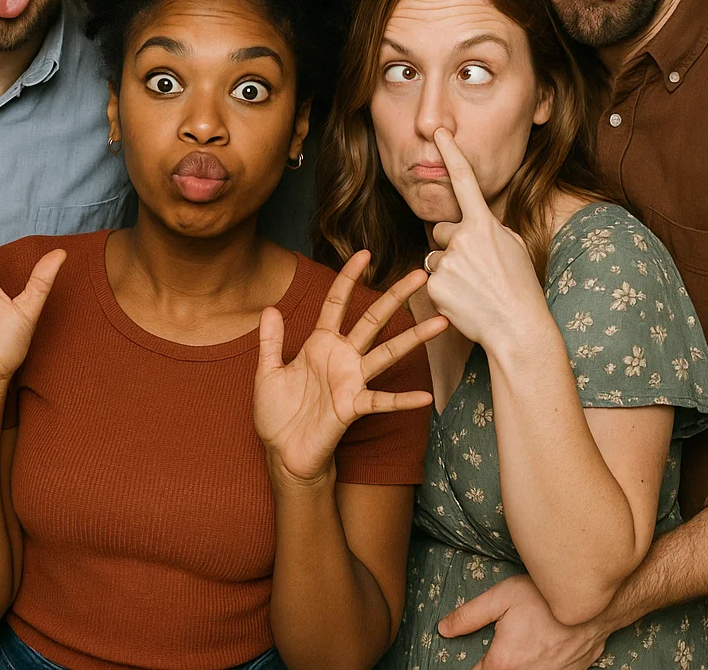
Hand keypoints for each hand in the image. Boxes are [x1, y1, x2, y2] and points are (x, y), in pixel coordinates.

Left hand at [254, 251, 446, 484]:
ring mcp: (351, 381)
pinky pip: (381, 402)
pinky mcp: (353, 408)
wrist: (282, 454)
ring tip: (441, 322)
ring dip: (413, 339)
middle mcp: (341, 357)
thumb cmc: (277, 414)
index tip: (364, 254)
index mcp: (319, 344)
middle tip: (420, 274)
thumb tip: (269, 307)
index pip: (336, 303)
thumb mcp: (267, 372)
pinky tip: (424, 397)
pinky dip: (402, 400)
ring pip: (386, 353)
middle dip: (395, 296)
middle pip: (371, 319)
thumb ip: (270, 341)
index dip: (348, 278)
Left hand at [423, 129, 550, 348]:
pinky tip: (464, 301)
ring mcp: (446, 263)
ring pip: (435, 256)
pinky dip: (445, 290)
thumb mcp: (514, 247)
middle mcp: (462, 239)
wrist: (517, 329)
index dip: (451, 153)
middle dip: (453, 245)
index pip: (465, 181)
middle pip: (442, 229)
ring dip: (448, 268)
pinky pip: (431, 279)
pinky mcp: (434, 286)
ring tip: (473, 288)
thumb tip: (470, 224)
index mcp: (485, 225)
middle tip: (478, 270)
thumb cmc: (520, 288)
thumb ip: (488, 229)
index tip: (439, 132)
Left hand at [438, 574, 607, 669]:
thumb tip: (443, 629)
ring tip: (525, 641)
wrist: (592, 606)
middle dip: (496, 663)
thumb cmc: (544, 598)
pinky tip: (542, 646)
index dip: (472, 665)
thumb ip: (469, 616)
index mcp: (503, 662)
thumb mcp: (501, 598)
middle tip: (506, 640)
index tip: (478, 654)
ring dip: (518, 663)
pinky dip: (539, 665)